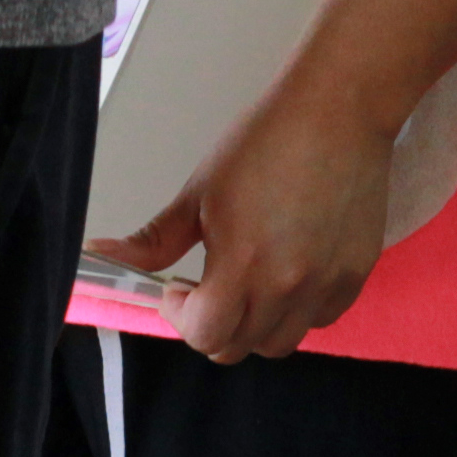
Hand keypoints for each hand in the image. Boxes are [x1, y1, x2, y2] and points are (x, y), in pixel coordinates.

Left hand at [92, 66, 404, 361]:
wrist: (337, 110)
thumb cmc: (266, 141)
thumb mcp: (200, 191)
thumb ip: (153, 240)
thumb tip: (100, 256)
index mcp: (243, 264)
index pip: (205, 335)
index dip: (179, 317)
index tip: (176, 290)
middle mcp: (289, 285)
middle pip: (238, 346)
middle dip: (211, 324)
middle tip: (205, 287)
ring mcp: (327, 284)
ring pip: (279, 342)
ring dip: (253, 324)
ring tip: (246, 281)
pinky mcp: (356, 275)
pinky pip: (318, 319)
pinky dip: (296, 311)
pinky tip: (285, 272)